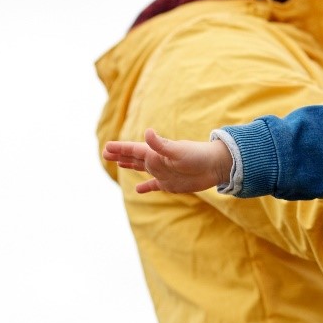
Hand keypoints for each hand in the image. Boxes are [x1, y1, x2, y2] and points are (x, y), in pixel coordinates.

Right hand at [103, 128, 231, 194]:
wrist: (215, 166)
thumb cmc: (198, 156)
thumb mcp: (178, 151)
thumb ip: (161, 144)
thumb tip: (147, 132)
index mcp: (156, 153)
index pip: (134, 149)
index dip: (120, 148)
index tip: (106, 147)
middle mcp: (157, 161)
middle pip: (134, 157)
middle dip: (120, 155)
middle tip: (106, 152)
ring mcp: (163, 172)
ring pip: (142, 169)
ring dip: (130, 165)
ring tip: (119, 163)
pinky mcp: (170, 184)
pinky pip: (154, 185)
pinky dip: (146, 187)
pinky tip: (138, 190)